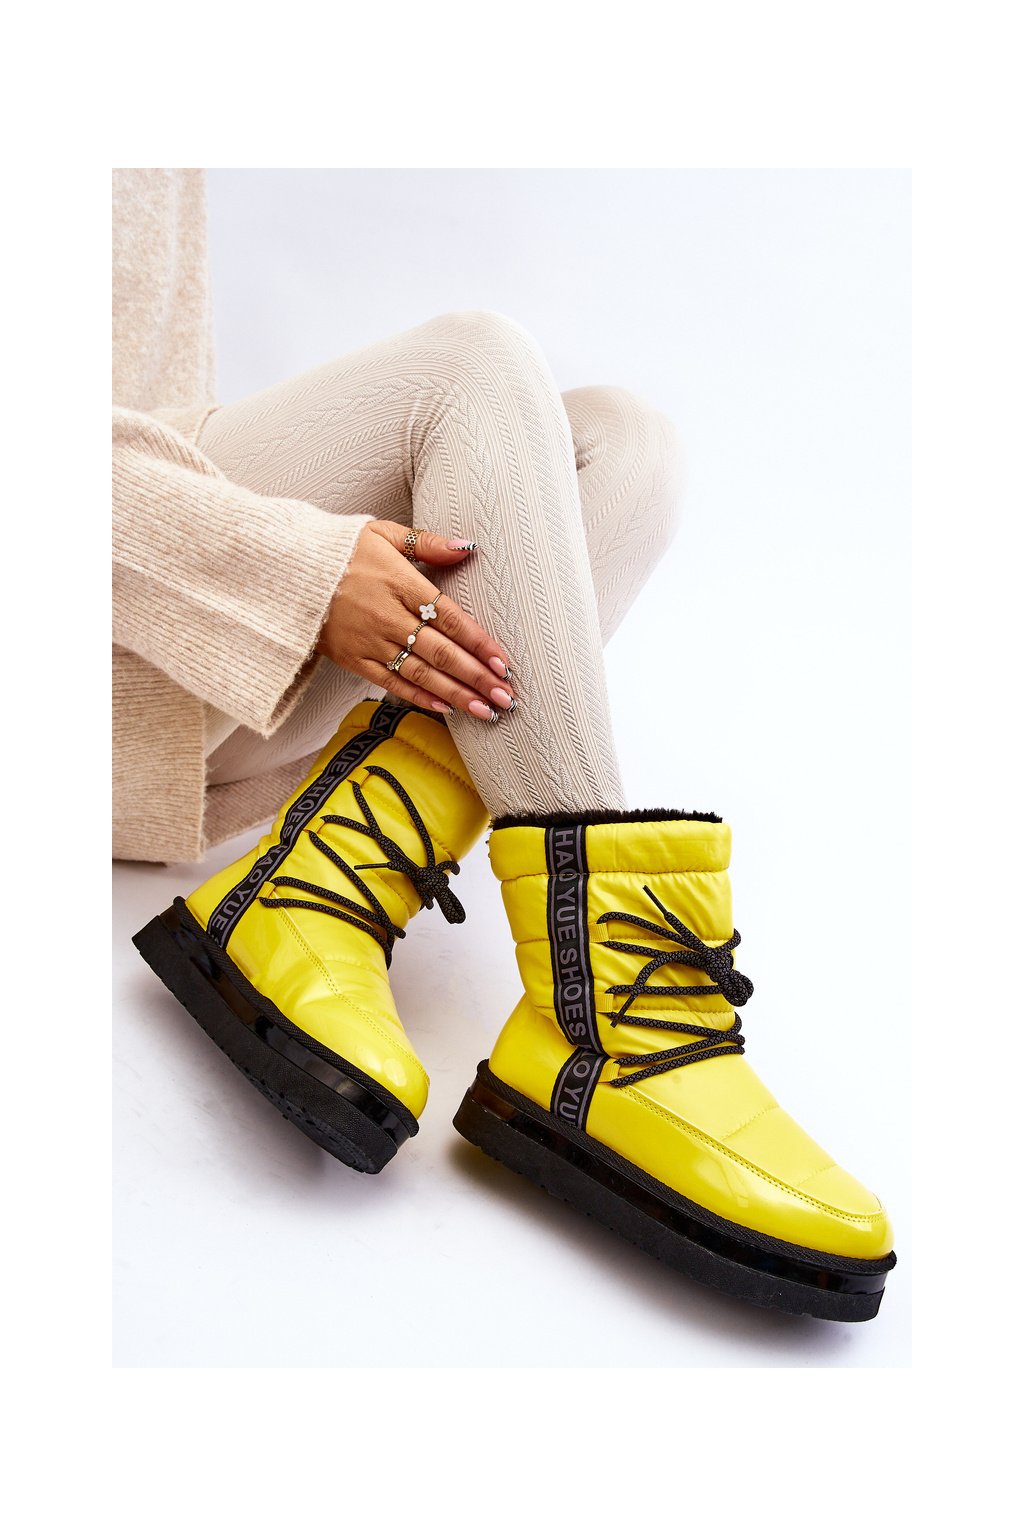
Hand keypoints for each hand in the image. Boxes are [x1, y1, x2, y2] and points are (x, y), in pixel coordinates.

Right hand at [315, 520, 516, 720]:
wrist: (285, 572)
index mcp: (399, 582)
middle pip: (441, 652)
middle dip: (477, 677)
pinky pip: (391, 683)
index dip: (479, 642)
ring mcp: (369, 641)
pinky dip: (419, 697)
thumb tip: (467, 547)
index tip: (503, 663)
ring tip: (485, 711)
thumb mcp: (381, 533)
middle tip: (506, 696)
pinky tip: (446, 709)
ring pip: (421, 674)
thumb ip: (427, 543)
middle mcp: (387, 616)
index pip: (450, 617)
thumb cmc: (339, 549)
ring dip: (456, 694)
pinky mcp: (353, 660)